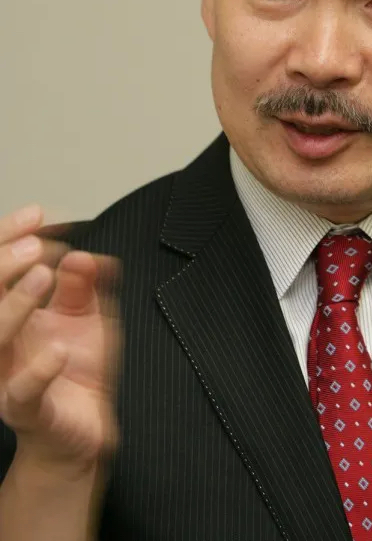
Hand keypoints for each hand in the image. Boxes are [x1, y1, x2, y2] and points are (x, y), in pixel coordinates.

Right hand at [0, 205, 120, 471]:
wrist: (83, 430)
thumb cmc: (77, 372)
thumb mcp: (88, 317)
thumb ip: (85, 285)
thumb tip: (85, 254)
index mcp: (12, 313)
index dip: (9, 240)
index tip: (38, 216)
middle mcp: (2, 341)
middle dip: (3, 263)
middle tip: (34, 244)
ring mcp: (8, 375)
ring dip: (17, 304)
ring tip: (43, 276)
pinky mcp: (26, 408)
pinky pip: (23, 390)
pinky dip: (40, 369)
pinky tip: (59, 349)